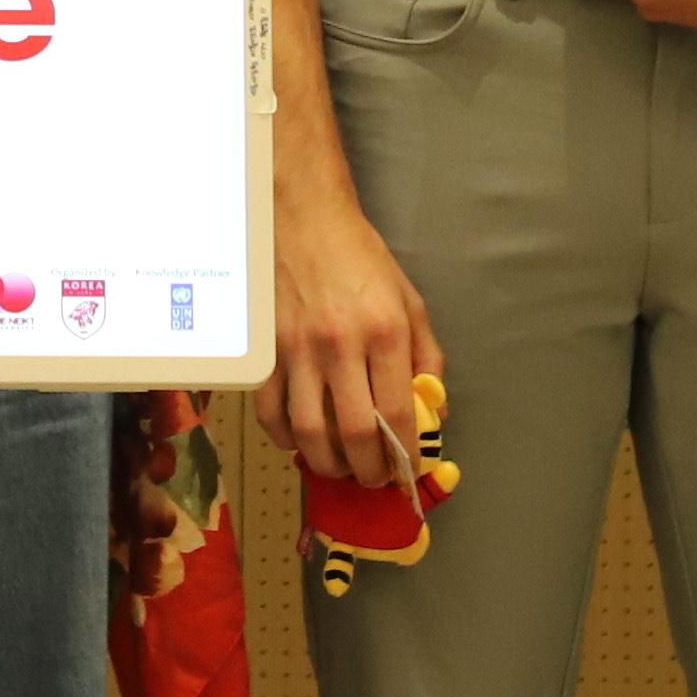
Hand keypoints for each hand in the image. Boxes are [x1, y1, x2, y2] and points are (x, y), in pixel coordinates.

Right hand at [264, 174, 443, 493]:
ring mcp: (296, 349)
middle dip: (367, 472)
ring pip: (308, 433)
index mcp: (384, 332)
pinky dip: (285, 439)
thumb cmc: (360, 259)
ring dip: (327, 464)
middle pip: (353, 435)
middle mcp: (340, 344)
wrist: (303, 218)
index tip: (406, 472)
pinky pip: (271, 413)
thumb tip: (432, 410)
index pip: (396, 415)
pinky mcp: (264, 350)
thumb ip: (426, 358)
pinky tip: (301, 441)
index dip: (404, 457)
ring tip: (339, 467)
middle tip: (372, 479)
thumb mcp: (409, 301)